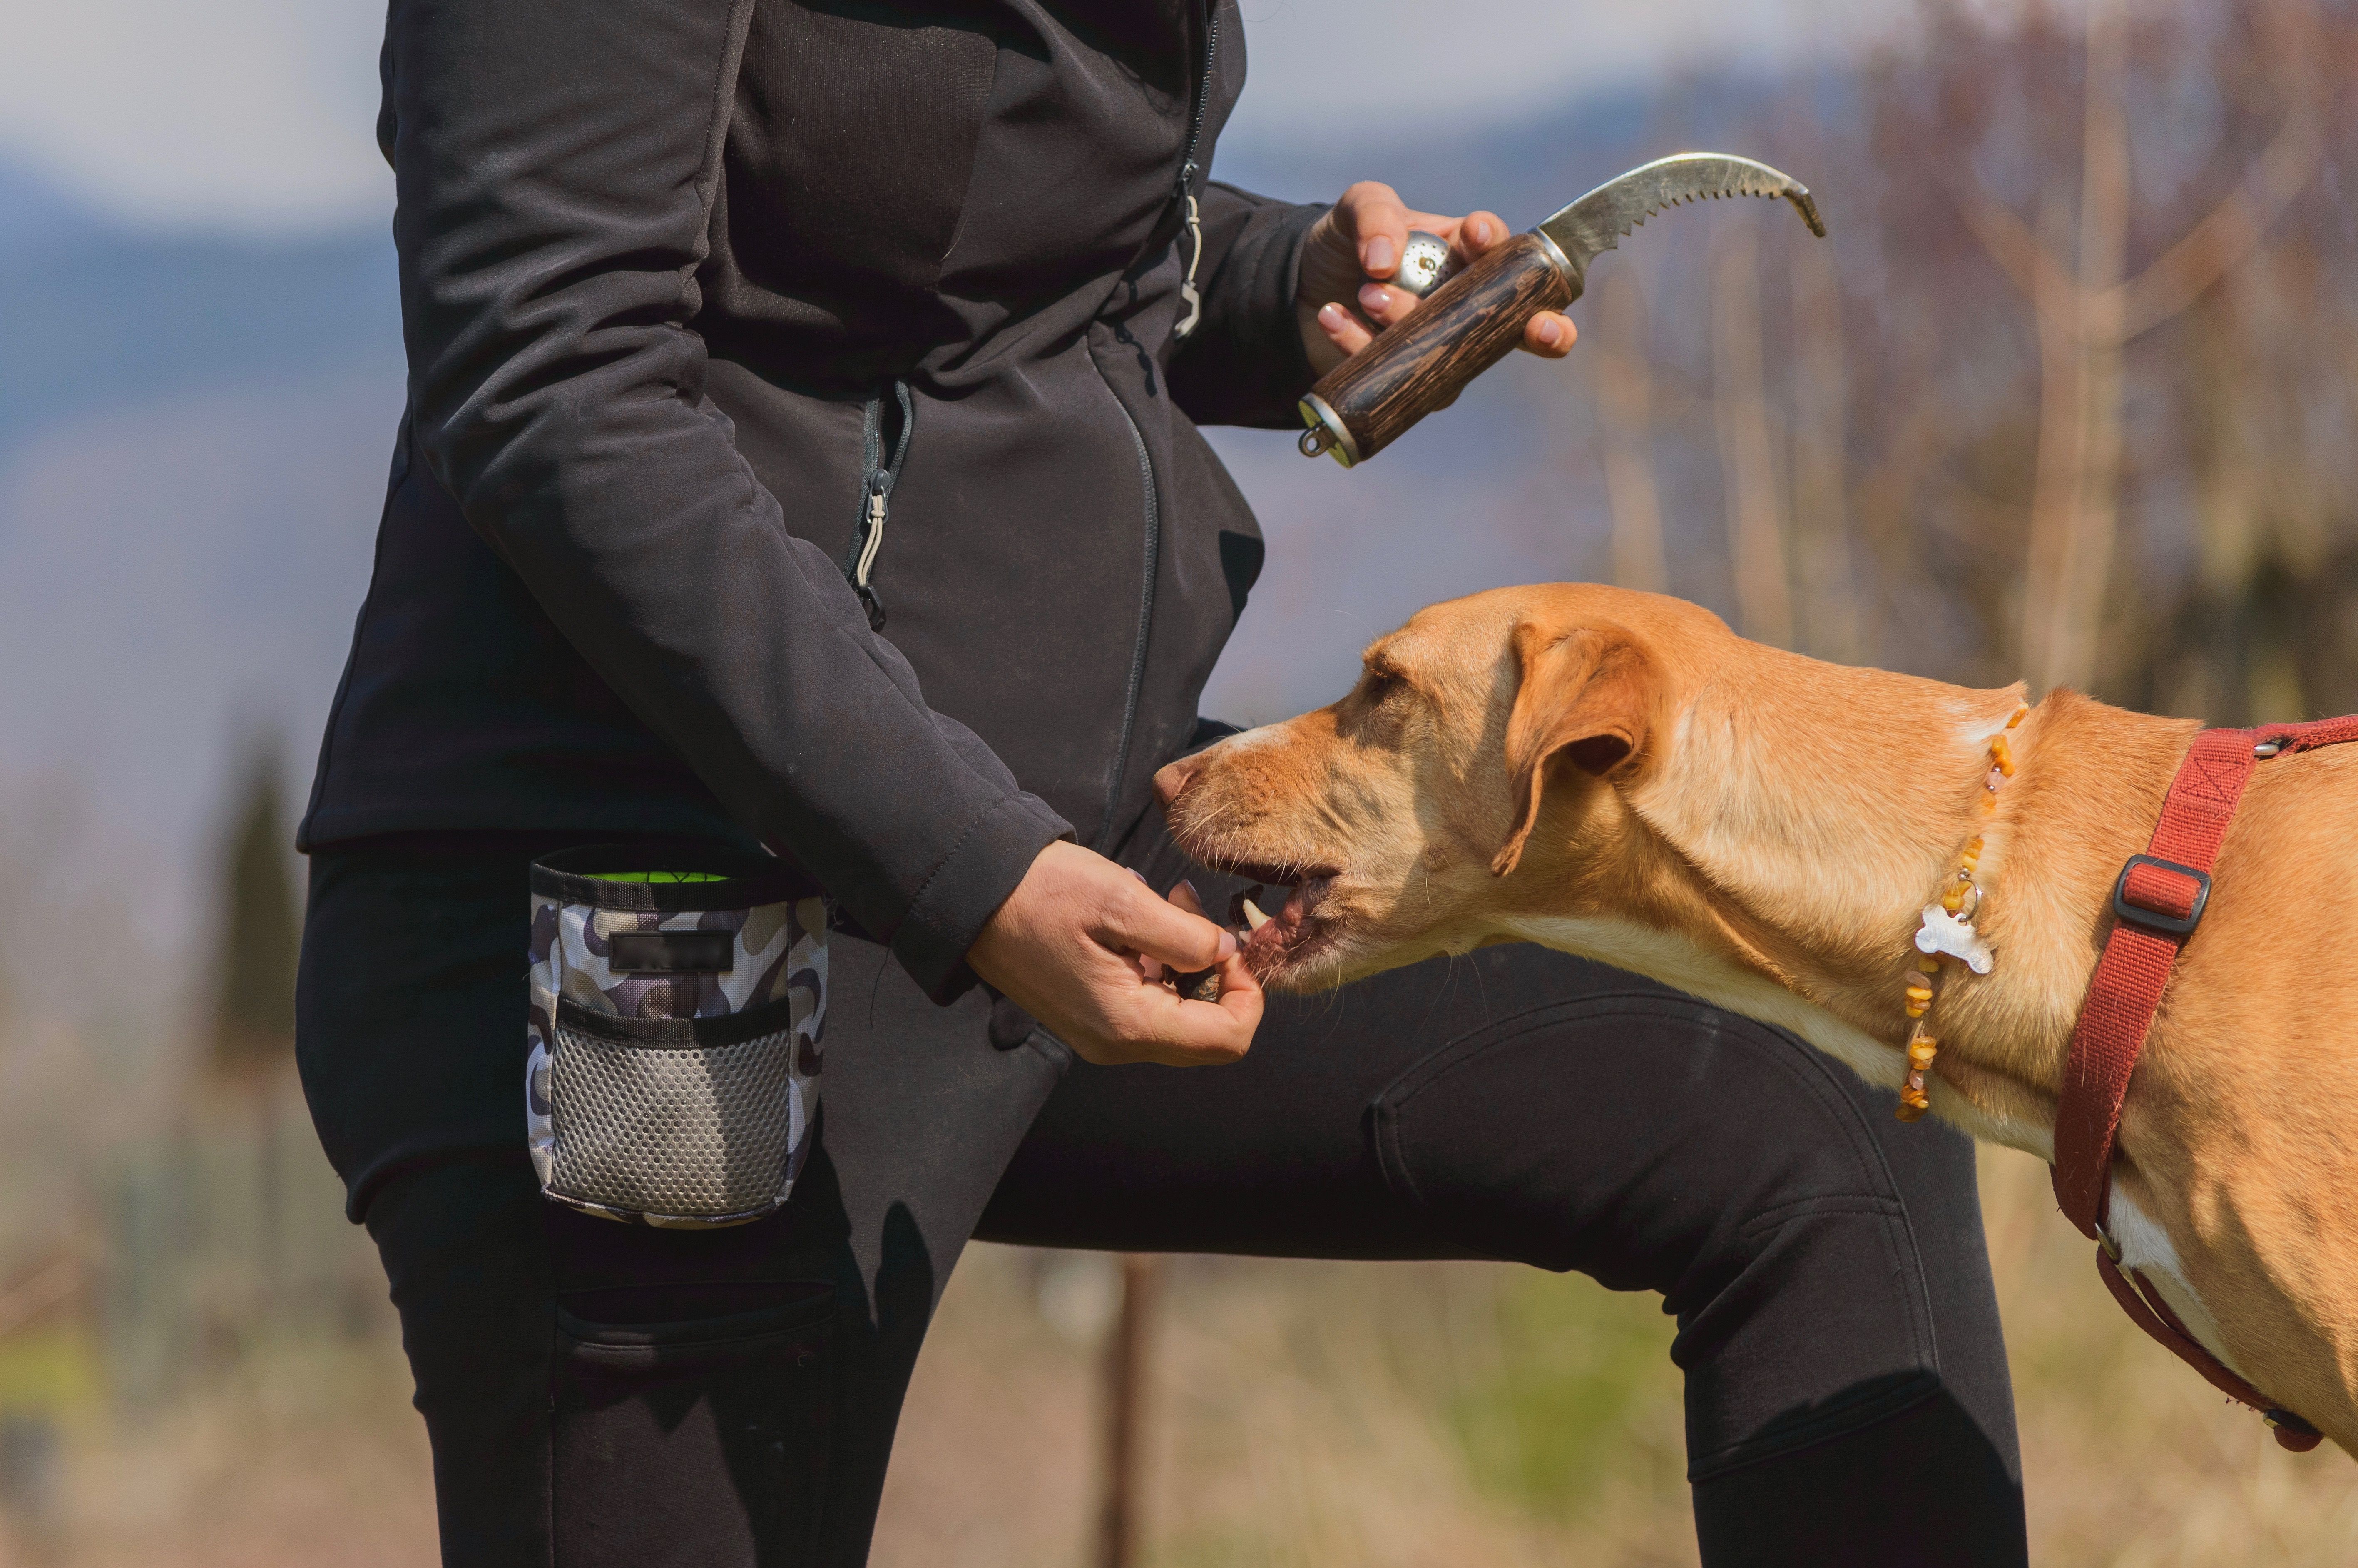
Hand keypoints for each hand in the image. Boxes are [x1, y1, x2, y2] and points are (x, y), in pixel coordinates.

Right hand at [967, 841, 1262, 1066]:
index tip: (1232, 942)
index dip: (1247, 993)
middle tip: (1196, 912)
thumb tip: (1225, 952)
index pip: (1227, 1039)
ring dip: (1190, 960)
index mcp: (1129, 1026)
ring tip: (1169, 903)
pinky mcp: (1093, 1014)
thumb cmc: (1041, 894)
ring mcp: (1103, 1032)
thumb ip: (1185, 936)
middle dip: (1218, 972)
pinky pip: (1150, 1001)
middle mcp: (1118, 1043)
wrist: (972, 895)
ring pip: (1180, 1013)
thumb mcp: (1122, 903)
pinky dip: (1162, 962)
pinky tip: (1145, 919)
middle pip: (1207, 1032)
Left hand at [1296, 181, 1576, 376]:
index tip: (1476, 234)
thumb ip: (1373, 214)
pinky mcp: (1411, 381)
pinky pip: (1402, 379)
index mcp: (1469, 254)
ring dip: (1410, 323)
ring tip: (1366, 294)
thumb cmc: (1349, 241)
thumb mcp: (1358, 208)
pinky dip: (1362, 346)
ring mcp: (1444, 347)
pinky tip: (1332, 317)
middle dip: (1546, 330)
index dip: (1501, 247)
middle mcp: (1468, 303)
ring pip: (1454, 354)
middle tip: (1541, 328)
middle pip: (1523, 325)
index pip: (1504, 252)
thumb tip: (1383, 260)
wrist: (1303, 287)